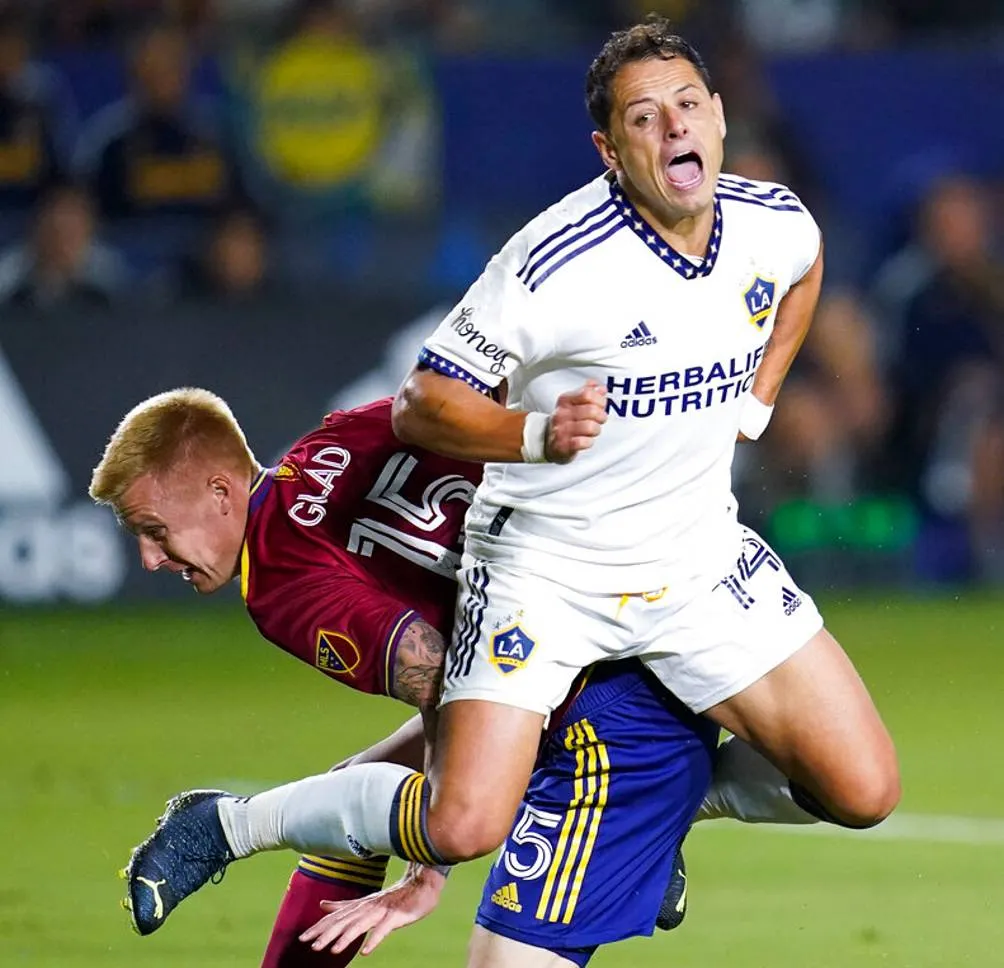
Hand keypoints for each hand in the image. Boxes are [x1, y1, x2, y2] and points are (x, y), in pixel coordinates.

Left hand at [299, 865, 446, 955]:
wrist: (421, 885)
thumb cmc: (393, 897)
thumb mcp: (365, 902)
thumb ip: (344, 906)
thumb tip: (322, 905)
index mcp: (359, 906)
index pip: (336, 918)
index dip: (319, 928)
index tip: (303, 938)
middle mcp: (367, 907)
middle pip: (344, 922)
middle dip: (327, 934)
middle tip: (311, 946)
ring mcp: (381, 911)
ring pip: (360, 925)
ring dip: (346, 937)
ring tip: (332, 950)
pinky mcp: (396, 916)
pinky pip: (383, 929)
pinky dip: (374, 939)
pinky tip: (366, 952)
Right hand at [546, 380, 606, 462]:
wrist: (546, 441)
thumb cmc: (565, 421)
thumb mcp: (573, 403)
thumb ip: (588, 393)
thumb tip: (601, 387)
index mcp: (565, 400)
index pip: (587, 394)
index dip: (600, 400)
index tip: (600, 405)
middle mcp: (561, 414)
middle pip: (592, 410)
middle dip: (601, 416)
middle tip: (599, 420)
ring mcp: (561, 430)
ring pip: (590, 427)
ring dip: (596, 430)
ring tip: (592, 431)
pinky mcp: (562, 445)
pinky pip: (582, 442)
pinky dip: (588, 442)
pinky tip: (586, 440)